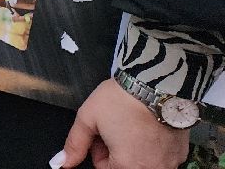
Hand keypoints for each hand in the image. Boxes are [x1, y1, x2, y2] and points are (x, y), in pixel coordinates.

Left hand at [56, 78, 189, 168]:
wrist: (155, 84)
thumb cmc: (122, 99)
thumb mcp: (88, 117)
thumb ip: (75, 143)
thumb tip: (63, 162)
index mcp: (127, 166)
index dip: (99, 150)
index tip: (101, 134)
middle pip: (125, 167)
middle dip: (117, 151)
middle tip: (115, 127)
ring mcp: (170, 163)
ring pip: (144, 162)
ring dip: (135, 149)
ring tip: (132, 125)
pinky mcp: (181, 153)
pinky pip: (161, 157)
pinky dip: (153, 146)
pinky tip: (148, 127)